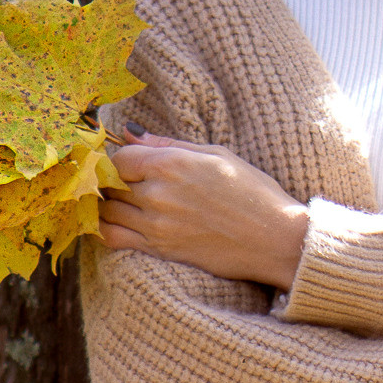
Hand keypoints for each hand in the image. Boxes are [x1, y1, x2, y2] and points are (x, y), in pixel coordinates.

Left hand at [99, 136, 307, 290]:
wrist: (277, 240)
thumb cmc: (253, 193)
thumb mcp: (216, 154)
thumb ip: (168, 144)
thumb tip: (130, 133)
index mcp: (172, 164)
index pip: (118, 156)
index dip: (118, 157)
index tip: (127, 161)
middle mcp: (158, 194)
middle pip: (109, 183)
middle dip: (110, 180)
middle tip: (122, 181)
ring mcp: (156, 225)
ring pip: (106, 210)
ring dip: (108, 204)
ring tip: (121, 201)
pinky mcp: (160, 250)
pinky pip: (113, 238)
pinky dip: (106, 228)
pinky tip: (116, 222)